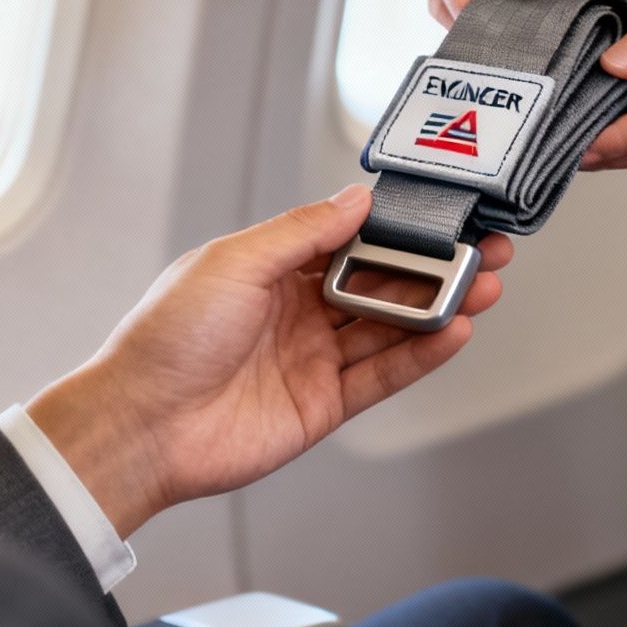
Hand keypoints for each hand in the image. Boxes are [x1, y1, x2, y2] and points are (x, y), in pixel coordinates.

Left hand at [25, 185, 512, 535]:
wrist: (140, 426)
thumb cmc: (164, 340)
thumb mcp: (234, 262)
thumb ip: (303, 231)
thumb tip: (355, 200)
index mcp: (271, 269)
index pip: (352, 240)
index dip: (400, 229)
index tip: (444, 215)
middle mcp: (296, 312)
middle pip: (382, 284)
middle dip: (436, 267)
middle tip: (485, 250)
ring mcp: (312, 359)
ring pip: (391, 328)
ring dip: (440, 307)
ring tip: (486, 286)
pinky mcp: (323, 405)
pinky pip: (383, 375)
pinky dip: (422, 355)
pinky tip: (455, 331)